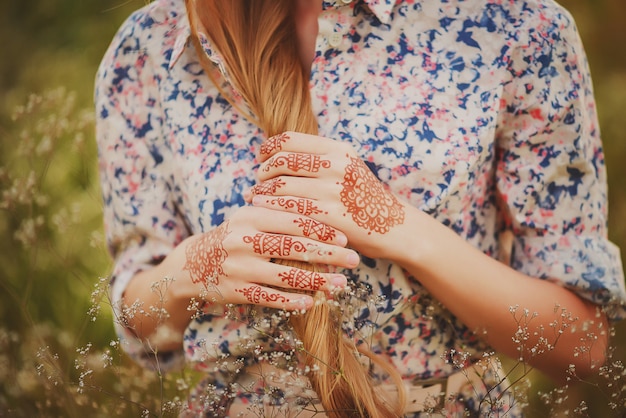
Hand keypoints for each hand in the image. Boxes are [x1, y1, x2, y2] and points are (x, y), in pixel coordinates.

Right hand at [167, 205, 357, 309]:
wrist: (192, 265)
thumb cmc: (234, 236)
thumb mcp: (250, 217)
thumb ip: (279, 212)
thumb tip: (324, 211)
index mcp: (250, 215)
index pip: (294, 220)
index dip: (322, 229)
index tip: (346, 238)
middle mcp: (243, 239)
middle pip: (294, 247)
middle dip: (328, 254)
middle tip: (354, 260)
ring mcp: (239, 266)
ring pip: (286, 275)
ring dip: (317, 281)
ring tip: (341, 284)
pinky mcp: (235, 290)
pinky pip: (269, 297)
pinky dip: (291, 300)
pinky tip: (311, 302)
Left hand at [247, 131, 406, 258]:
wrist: (393, 226)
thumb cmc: (362, 197)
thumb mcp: (347, 166)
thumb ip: (317, 158)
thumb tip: (273, 154)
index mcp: (338, 150)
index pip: (289, 139)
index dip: (268, 148)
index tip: (262, 158)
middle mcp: (335, 166)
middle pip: (281, 162)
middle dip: (263, 172)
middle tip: (259, 181)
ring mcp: (333, 191)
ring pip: (280, 187)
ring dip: (261, 192)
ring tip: (256, 197)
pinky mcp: (330, 216)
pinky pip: (289, 210)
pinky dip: (270, 208)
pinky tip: (263, 210)